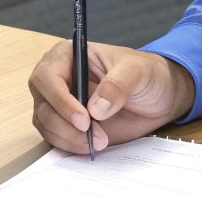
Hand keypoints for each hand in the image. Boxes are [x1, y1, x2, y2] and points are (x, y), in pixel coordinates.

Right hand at [28, 41, 195, 154]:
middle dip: (64, 124)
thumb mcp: (137, 72)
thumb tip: (95, 108)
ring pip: (45, 124)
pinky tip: (91, 146)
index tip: (84, 119)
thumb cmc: (146, 74)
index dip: (60, 100)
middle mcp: (56, 79)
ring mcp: (58, 103)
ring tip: (99, 141)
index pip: (47, 77)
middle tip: (92, 136)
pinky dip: (70, 145)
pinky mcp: (65, 124)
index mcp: (67, 56)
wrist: (158, 97)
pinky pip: (55, 137)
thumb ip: (117, 85)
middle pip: (43, 103)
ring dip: (68, 138)